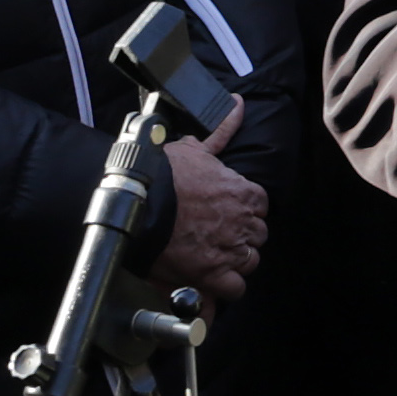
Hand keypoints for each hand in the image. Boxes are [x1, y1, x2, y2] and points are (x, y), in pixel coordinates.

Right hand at [158, 103, 268, 300]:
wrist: (137, 203)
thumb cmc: (163, 175)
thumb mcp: (195, 148)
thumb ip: (222, 130)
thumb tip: (239, 105)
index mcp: (243, 193)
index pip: (259, 206)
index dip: (244, 210)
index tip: (229, 212)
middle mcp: (242, 223)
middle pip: (257, 235)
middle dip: (241, 236)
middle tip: (217, 236)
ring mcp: (229, 250)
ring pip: (249, 262)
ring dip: (234, 260)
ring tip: (212, 258)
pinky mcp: (212, 275)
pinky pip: (233, 289)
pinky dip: (224, 289)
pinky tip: (212, 284)